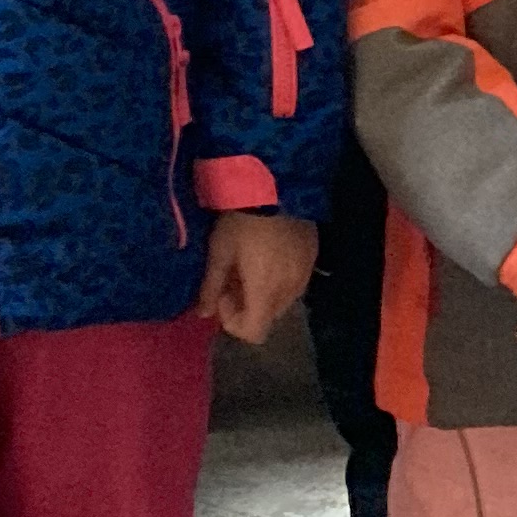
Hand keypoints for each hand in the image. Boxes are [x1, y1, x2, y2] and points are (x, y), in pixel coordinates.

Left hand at [193, 209, 316, 343]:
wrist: (275, 184)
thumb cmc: (241, 220)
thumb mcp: (219, 251)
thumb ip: (211, 287)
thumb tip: (202, 314)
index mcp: (265, 291)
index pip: (254, 332)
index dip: (234, 322)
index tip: (223, 295)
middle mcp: (290, 289)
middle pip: (268, 317)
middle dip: (248, 305)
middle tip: (234, 278)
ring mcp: (305, 273)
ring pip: (284, 300)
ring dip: (265, 293)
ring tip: (252, 265)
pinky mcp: (313, 256)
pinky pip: (296, 281)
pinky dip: (281, 278)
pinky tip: (270, 254)